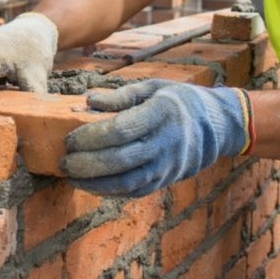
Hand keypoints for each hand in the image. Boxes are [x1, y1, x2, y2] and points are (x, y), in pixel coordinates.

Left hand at [60, 79, 252, 197]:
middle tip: (63, 160)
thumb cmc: (177, 100)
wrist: (216, 125)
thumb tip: (88, 100)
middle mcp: (165, 143)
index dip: (91, 137)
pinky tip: (90, 185)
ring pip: (127, 181)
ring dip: (94, 182)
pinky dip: (110, 192)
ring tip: (70, 176)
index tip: (69, 139)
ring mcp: (166, 165)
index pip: (121, 130)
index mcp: (160, 113)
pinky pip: (135, 191)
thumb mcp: (153, 87)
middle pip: (120, 159)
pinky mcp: (165, 180)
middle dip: (87, 163)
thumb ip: (120, 95)